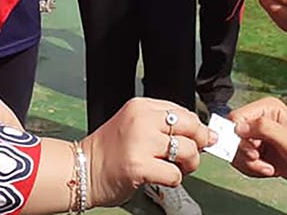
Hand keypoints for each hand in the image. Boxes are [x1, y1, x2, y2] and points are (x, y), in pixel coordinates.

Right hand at [82, 98, 214, 207]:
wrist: (81, 170)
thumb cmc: (109, 152)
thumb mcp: (134, 125)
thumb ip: (163, 126)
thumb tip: (205, 134)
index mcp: (141, 106)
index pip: (183, 112)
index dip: (196, 128)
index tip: (198, 140)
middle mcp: (141, 120)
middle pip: (191, 126)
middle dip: (199, 144)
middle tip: (192, 156)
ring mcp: (140, 143)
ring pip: (188, 150)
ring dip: (189, 165)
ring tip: (175, 168)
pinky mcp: (139, 166)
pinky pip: (175, 174)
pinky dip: (173, 180)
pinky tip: (160, 178)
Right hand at [230, 97, 286, 192]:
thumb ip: (263, 129)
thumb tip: (238, 127)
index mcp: (267, 108)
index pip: (235, 118)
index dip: (237, 137)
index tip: (251, 151)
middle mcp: (260, 120)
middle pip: (232, 137)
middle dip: (245, 154)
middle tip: (260, 160)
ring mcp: (259, 137)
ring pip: (236, 151)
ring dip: (250, 164)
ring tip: (268, 167)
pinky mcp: (260, 152)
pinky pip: (243, 162)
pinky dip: (253, 169)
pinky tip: (269, 169)